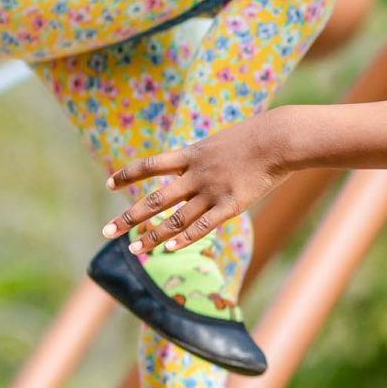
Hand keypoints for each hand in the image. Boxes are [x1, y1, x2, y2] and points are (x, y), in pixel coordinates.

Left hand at [104, 109, 293, 254]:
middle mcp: (195, 175)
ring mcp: (212, 191)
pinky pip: (202, 226)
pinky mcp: (231, 206)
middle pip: (155, 200)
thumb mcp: (222, 141)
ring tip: (134, 251)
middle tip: (106, 232)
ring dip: (152, 237)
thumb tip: (197, 166)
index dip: (127, 174)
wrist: (280, 139)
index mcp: (191, 154)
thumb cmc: (258, 136)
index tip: (108, 182)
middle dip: (128, 217)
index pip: (150, 165)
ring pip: (174, 220)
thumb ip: (206, 158)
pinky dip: (183, 239)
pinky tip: (168, 249)